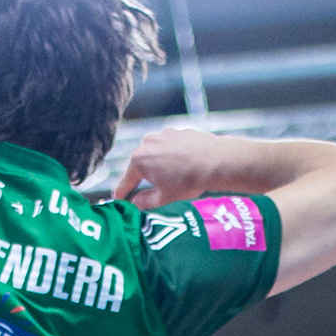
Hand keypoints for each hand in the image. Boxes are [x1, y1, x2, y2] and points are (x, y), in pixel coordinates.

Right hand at [108, 124, 249, 207]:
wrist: (216, 161)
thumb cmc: (189, 180)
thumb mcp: (164, 197)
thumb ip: (145, 201)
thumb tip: (135, 203)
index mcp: (138, 160)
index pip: (125, 181)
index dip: (122, 193)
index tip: (119, 200)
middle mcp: (147, 143)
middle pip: (138, 165)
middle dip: (140, 178)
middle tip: (143, 192)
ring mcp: (162, 135)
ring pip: (154, 154)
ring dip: (156, 166)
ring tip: (168, 179)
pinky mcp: (176, 132)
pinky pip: (168, 147)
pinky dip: (170, 156)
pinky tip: (181, 166)